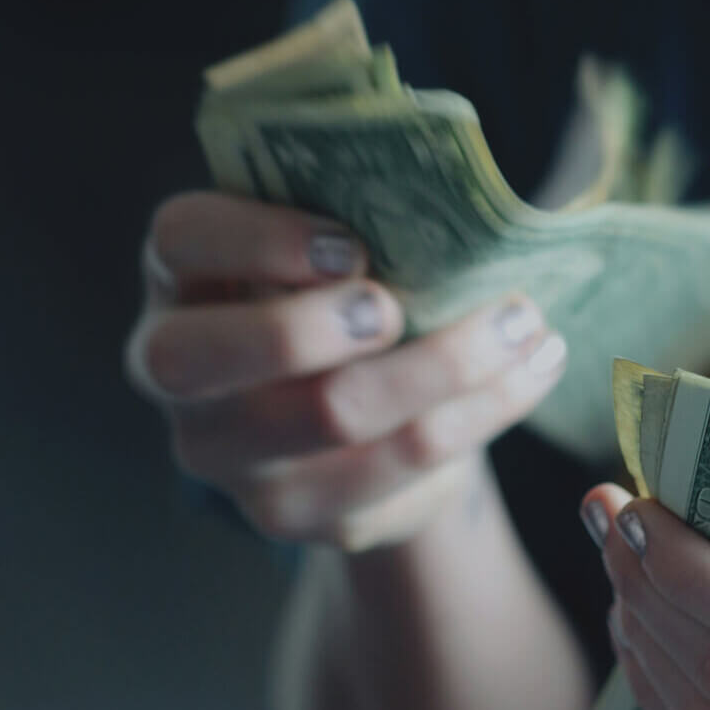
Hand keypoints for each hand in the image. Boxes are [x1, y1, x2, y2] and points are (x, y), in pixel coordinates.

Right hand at [125, 191, 566, 549]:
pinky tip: (532, 369)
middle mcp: (177, 374)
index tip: (351, 245)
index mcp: (181, 279)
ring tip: (524, 323)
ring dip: (445, 364)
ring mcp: (230, 457)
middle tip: (399, 307)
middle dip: (312, 326)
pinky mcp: (299, 514)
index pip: (180, 241)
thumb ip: (356, 215)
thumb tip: (453, 196)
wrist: (364, 420)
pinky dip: (483, 411)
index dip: (256, 239)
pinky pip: (401, 466)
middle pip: (208, 357)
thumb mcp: (332, 249)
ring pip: (331, 415)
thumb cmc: (345, 298)